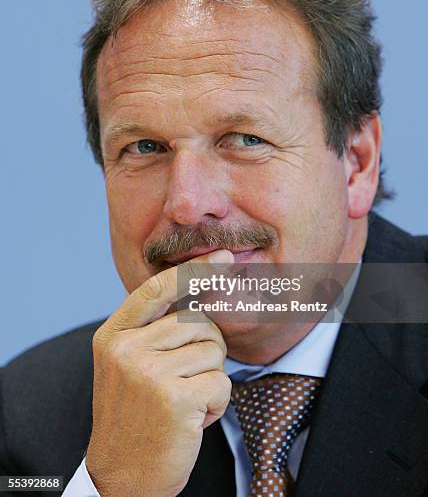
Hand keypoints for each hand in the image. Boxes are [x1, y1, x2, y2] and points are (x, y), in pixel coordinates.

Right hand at [85, 249, 233, 496]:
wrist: (120, 478)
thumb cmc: (134, 416)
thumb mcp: (127, 365)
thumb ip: (153, 329)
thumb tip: (200, 290)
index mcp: (113, 336)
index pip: (157, 289)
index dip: (193, 271)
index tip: (222, 258)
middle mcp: (126, 349)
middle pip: (197, 320)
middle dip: (207, 347)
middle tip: (188, 378)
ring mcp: (148, 373)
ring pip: (213, 351)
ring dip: (210, 379)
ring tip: (184, 402)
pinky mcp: (173, 398)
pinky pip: (221, 382)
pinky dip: (216, 403)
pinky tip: (193, 420)